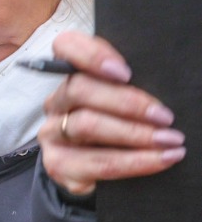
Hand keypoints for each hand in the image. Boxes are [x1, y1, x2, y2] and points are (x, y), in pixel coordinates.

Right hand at [39, 31, 184, 195]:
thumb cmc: (123, 128)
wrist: (104, 174)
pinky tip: (160, 160)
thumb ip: (131, 86)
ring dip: (134, 134)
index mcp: (71, 77)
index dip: (92, 54)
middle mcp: (56, 103)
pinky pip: (96, 164)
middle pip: (79, 89)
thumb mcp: (127, 100)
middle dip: (127, 103)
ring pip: (85, 125)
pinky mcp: (57, 166)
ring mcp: (52, 135)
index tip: (126, 73)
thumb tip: (169, 81)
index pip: (65, 46)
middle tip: (165, 117)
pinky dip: (134, 163)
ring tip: (170, 142)